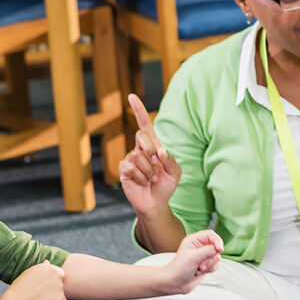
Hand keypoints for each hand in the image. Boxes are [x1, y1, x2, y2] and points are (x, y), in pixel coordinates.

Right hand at [7, 261, 66, 299]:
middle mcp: (58, 274)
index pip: (57, 274)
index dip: (48, 282)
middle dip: (53, 289)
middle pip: (60, 284)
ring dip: (52, 298)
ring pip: (60, 294)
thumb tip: (47, 261)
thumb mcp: (30, 274)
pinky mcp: (62, 298)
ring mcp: (61, 286)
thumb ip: (41, 269)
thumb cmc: (21, 288)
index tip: (39, 286)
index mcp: (50, 267)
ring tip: (38, 299)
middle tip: (38, 293)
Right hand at [120, 94, 181, 214]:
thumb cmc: (166, 185)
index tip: (131, 96)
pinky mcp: (123, 169)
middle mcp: (140, 149)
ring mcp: (130, 159)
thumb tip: (159, 151)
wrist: (156, 203)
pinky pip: (131, 167)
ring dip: (149, 171)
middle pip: (141, 136)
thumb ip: (171, 160)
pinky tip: (143, 183)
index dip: (138, 111)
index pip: (144, 125)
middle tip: (157, 167)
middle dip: (152, 152)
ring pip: (138, 155)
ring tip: (152, 179)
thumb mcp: (176, 173)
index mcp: (153, 145)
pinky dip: (141, 177)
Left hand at [164, 230, 224, 293]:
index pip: (211, 235)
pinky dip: (210, 269)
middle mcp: (199, 246)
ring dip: (209, 265)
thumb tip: (219, 248)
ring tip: (198, 269)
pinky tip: (200, 272)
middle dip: (210, 258)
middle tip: (200, 265)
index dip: (217, 241)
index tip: (219, 249)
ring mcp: (203, 256)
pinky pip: (216, 265)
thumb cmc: (178, 269)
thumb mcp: (193, 257)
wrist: (175, 283)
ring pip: (217, 257)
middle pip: (216, 247)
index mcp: (194, 240)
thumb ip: (208, 251)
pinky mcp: (206, 264)